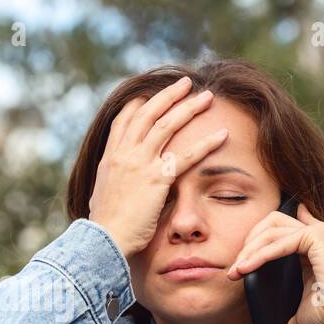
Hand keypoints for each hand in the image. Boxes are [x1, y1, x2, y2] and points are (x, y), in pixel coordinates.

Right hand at [88, 75, 230, 257]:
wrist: (104, 240)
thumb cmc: (105, 226)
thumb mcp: (101, 196)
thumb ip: (111, 183)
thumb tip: (116, 185)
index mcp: (110, 157)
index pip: (124, 120)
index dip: (139, 104)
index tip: (151, 95)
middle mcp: (124, 154)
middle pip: (148, 113)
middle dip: (168, 95)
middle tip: (185, 83)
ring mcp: (140, 164)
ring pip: (167, 126)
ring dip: (189, 108)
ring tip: (207, 97)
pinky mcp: (157, 179)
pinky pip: (186, 156)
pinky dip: (206, 143)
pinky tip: (222, 134)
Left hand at [226, 203, 323, 323]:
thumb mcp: (300, 313)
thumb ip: (287, 315)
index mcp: (312, 247)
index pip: (281, 226)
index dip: (259, 233)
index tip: (242, 252)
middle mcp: (316, 235)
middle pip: (271, 223)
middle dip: (249, 242)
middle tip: (236, 268)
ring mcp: (317, 233)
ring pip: (271, 230)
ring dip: (250, 250)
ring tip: (237, 270)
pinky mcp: (317, 236)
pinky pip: (280, 242)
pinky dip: (261, 254)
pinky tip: (247, 268)